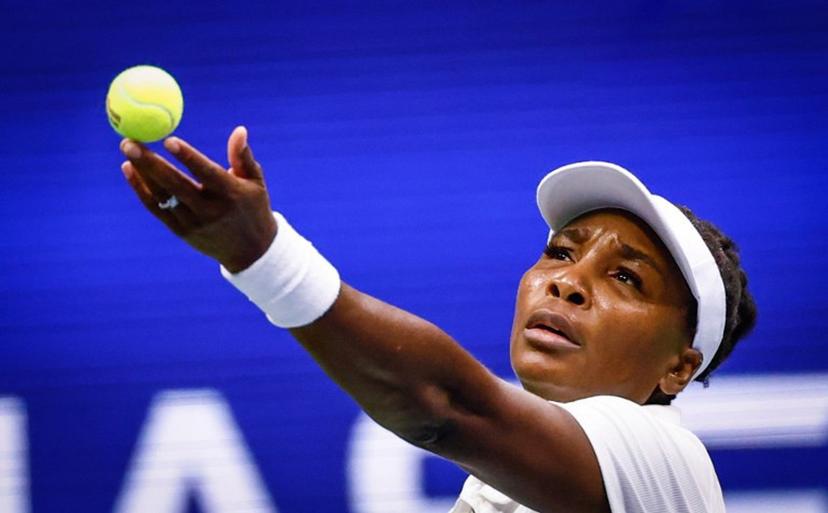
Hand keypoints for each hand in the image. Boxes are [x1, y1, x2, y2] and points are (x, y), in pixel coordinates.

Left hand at [120, 126, 277, 272]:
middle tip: (130, 141)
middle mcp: (210, 210)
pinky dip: (141, 189)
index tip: (168, 140)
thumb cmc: (253, 208)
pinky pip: (156, 208)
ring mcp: (194, 223)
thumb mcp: (255, 182)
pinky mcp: (181, 231)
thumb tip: (239, 129)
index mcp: (230, 194)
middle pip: (175, 184)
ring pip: (162, 196)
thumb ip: (243, 156)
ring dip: (142, 172)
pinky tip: (129, 170)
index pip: (205, 173)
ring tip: (128, 148)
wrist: (250, 251)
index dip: (187, 157)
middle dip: (150, 162)